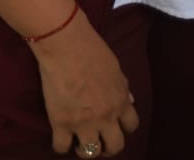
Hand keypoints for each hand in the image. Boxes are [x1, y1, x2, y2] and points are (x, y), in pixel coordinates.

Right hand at [28, 12, 138, 156]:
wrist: (66, 45)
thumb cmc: (92, 50)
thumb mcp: (115, 68)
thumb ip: (122, 87)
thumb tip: (129, 101)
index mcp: (121, 100)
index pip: (132, 126)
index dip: (124, 129)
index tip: (115, 127)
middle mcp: (106, 116)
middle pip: (115, 146)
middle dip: (108, 147)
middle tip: (99, 141)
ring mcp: (84, 122)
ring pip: (90, 153)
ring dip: (85, 149)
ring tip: (79, 141)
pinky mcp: (61, 123)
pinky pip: (62, 148)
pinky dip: (61, 146)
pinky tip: (61, 137)